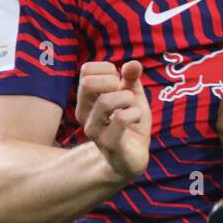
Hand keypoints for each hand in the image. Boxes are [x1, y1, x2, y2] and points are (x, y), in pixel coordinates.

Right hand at [77, 60, 150, 181]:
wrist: (131, 159)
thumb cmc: (130, 126)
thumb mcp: (134, 98)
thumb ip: (132, 80)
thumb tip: (133, 63)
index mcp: (88, 99)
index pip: (86, 70)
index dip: (107, 68)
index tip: (119, 81)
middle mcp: (85, 113)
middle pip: (87, 83)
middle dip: (113, 81)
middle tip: (125, 93)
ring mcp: (95, 129)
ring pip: (105, 101)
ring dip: (127, 99)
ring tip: (132, 107)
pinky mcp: (109, 143)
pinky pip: (121, 119)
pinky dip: (135, 113)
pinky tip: (136, 118)